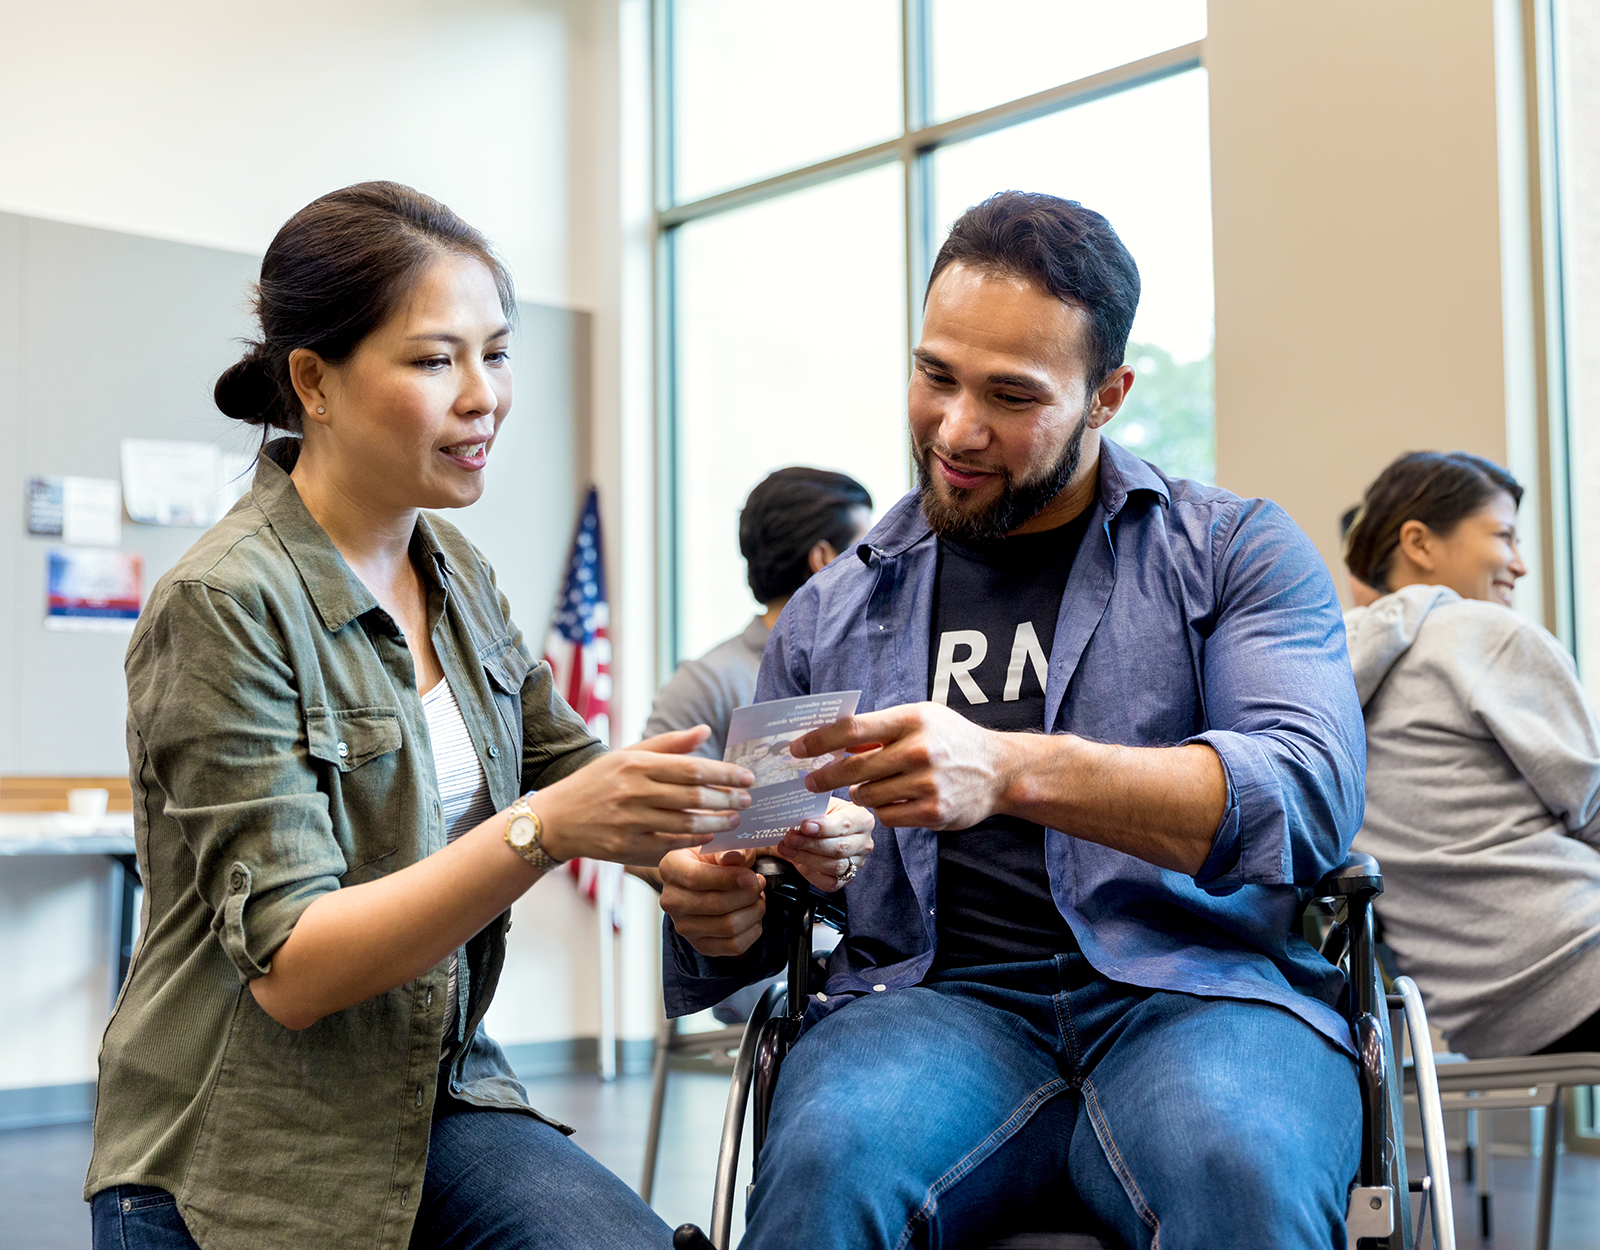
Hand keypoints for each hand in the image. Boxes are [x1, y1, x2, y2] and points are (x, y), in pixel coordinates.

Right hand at [535, 727, 754, 866]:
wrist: (556, 819)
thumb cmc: (597, 783)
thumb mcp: (627, 755)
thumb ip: (669, 745)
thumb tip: (706, 730)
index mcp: (636, 764)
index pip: (692, 768)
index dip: (725, 773)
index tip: (748, 777)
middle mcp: (633, 792)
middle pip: (694, 797)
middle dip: (728, 799)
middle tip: (747, 800)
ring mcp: (629, 822)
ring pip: (686, 823)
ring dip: (717, 822)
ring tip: (734, 819)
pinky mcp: (626, 848)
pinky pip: (671, 845)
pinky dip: (694, 840)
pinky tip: (710, 835)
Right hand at [659, 846, 767, 957]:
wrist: (704, 881)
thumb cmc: (712, 859)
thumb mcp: (719, 845)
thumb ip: (729, 849)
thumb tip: (734, 857)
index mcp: (671, 868)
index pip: (695, 878)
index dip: (728, 879)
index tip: (751, 876)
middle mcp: (671, 900)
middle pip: (715, 904)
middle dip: (747, 895)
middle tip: (759, 883)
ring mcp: (684, 927)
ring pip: (728, 926)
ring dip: (753, 911)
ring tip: (758, 897)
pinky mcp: (701, 945)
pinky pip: (734, 945)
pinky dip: (753, 930)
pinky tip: (753, 915)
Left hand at [770, 797, 873, 892]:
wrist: (821, 830)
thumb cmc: (822, 815)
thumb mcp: (820, 805)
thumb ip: (813, 810)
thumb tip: (795, 814)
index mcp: (861, 818)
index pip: (845, 824)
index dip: (824, 827)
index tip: (805, 826)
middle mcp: (864, 842)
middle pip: (840, 848)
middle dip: (811, 844)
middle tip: (790, 838)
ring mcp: (857, 863)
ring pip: (834, 866)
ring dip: (806, 858)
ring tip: (786, 849)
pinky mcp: (846, 879)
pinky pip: (829, 883)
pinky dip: (810, 874)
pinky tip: (797, 863)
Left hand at [790, 702, 1014, 830]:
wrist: (999, 770)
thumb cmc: (952, 739)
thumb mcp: (921, 718)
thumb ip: (881, 728)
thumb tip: (834, 738)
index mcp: (912, 719)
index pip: (852, 728)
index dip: (819, 740)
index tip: (797, 749)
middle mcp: (919, 750)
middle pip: (853, 767)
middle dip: (824, 776)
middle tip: (810, 781)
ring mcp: (927, 783)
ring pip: (866, 795)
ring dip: (860, 793)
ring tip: (869, 787)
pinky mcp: (933, 812)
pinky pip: (886, 816)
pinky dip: (883, 810)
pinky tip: (893, 800)